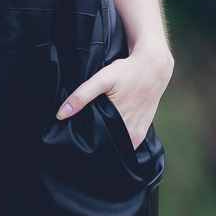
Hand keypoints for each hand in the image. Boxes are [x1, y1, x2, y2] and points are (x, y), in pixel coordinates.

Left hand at [58, 47, 173, 148]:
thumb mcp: (103, 79)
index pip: (95, 143)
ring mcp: (136, 136)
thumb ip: (82, 96)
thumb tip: (61, 114)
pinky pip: (124, 145)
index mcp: (119, 123)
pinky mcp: (141, 134)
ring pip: (114, 147)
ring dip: (104, 143)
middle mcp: (129, 133)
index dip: (83, 142)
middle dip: (92, 143)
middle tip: (80, 137)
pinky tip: (106, 133)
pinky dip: (115, 141)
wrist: (154, 68)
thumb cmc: (128, 71)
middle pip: (104, 146)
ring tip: (93, 134)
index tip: (73, 140)